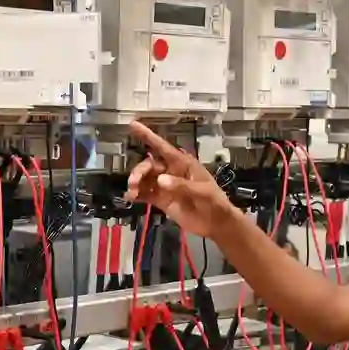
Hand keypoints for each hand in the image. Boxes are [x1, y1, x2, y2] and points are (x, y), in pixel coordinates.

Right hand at [125, 121, 238, 239]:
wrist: (217, 224)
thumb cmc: (214, 202)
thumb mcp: (202, 192)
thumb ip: (181, 185)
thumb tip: (160, 180)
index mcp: (183, 164)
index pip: (163, 147)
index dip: (148, 136)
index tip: (133, 125)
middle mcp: (172, 172)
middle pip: (150, 165)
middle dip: (140, 171)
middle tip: (134, 182)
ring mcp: (166, 186)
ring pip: (146, 179)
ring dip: (137, 183)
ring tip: (132, 192)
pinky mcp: (163, 200)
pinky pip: (146, 194)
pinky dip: (137, 194)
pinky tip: (131, 197)